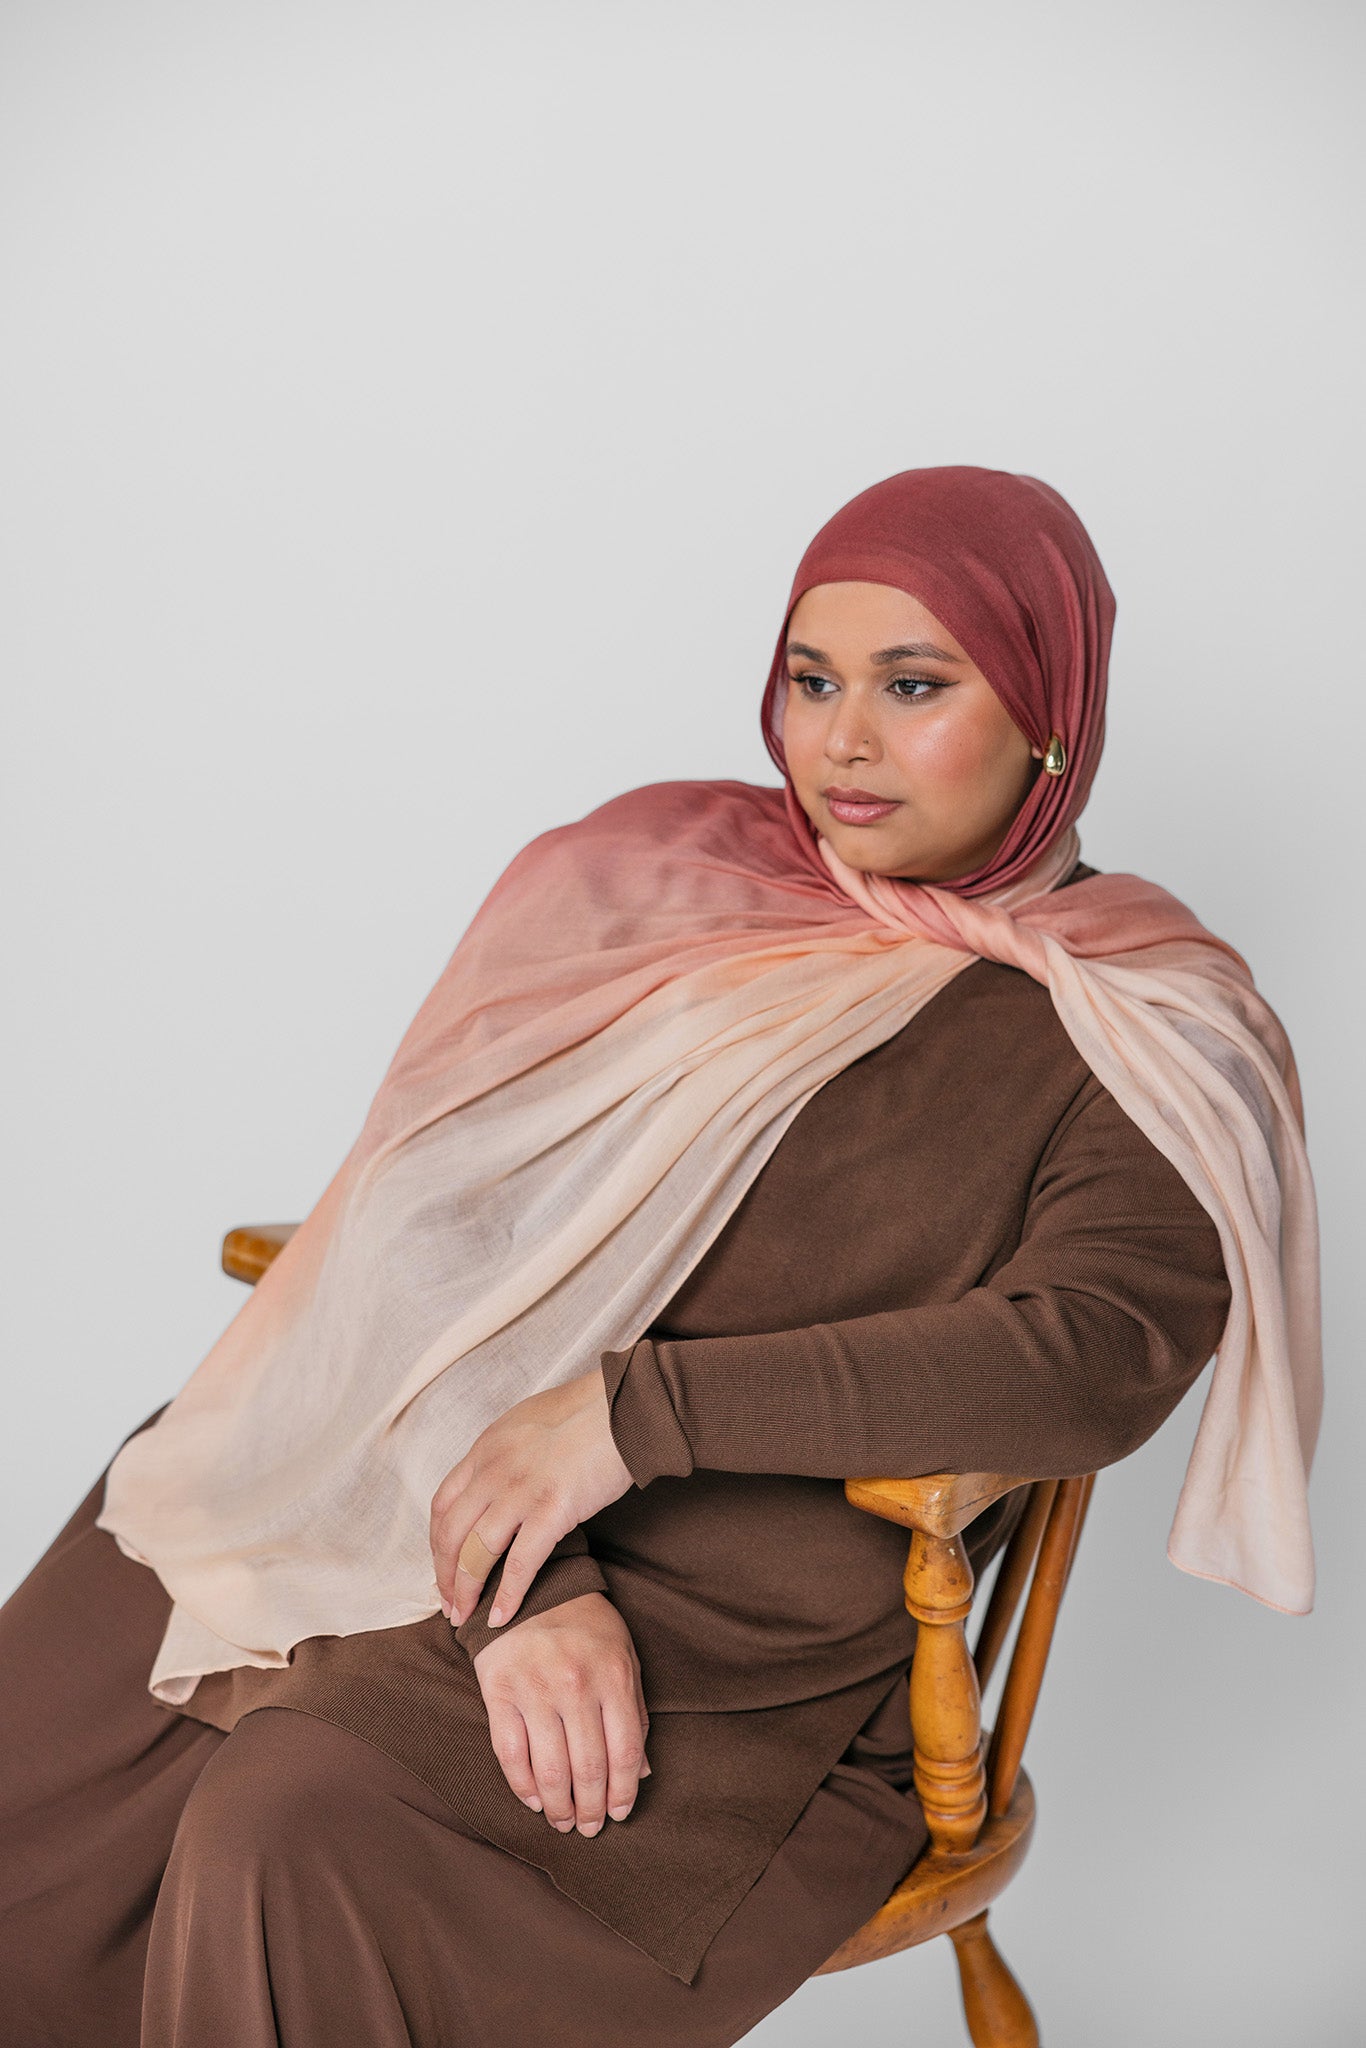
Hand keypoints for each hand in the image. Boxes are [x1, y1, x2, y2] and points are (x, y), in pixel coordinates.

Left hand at [431, 1370, 632, 1627]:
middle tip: (449, 1605)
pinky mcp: (552, 1510)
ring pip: (474, 1553)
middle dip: (444, 1576)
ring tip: (464, 1618)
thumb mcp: (527, 1422)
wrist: (622, 1406)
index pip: (442, 1505)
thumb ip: (506, 1453)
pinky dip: (507, 1595)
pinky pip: (520, 1563)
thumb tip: (501, 1478)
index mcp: (485, 1449)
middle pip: (450, 1534)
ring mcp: (520, 1491)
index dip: (437, 1544)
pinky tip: (500, 1617)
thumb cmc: (585, 1411)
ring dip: (465, 1591)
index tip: (443, 1568)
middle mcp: (493, 1471)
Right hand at [473, 1592, 649, 1835]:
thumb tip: (641, 1773)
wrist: (532, 1585)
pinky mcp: (499, 1692)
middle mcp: (575, 1685)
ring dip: (558, 1807)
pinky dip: (523, 1787)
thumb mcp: (623, 1656)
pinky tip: (535, 1800)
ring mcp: (535, 1689)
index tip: (619, 1814)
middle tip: (588, 1829)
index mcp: (613, 1676)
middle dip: (590, 1809)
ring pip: (549, 1770)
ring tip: (562, 1822)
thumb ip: (635, 1712)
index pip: (624, 1753)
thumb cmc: (586, 1625)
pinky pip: (510, 1754)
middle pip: (587, 1769)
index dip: (622, 1793)